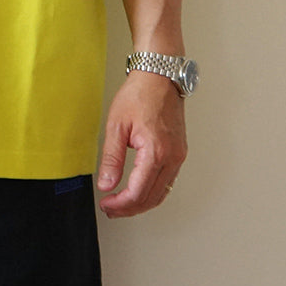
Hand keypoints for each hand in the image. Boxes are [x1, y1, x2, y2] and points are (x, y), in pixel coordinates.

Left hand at [96, 71, 186, 218]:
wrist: (159, 77)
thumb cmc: (139, 94)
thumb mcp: (116, 125)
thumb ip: (111, 158)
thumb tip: (106, 184)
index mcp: (156, 151)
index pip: (138, 191)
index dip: (120, 204)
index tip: (106, 205)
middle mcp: (172, 157)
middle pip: (152, 197)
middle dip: (130, 208)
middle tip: (111, 209)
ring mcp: (178, 156)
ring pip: (162, 193)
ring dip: (141, 203)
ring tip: (121, 203)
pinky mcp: (179, 152)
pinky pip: (167, 181)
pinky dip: (152, 191)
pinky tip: (138, 190)